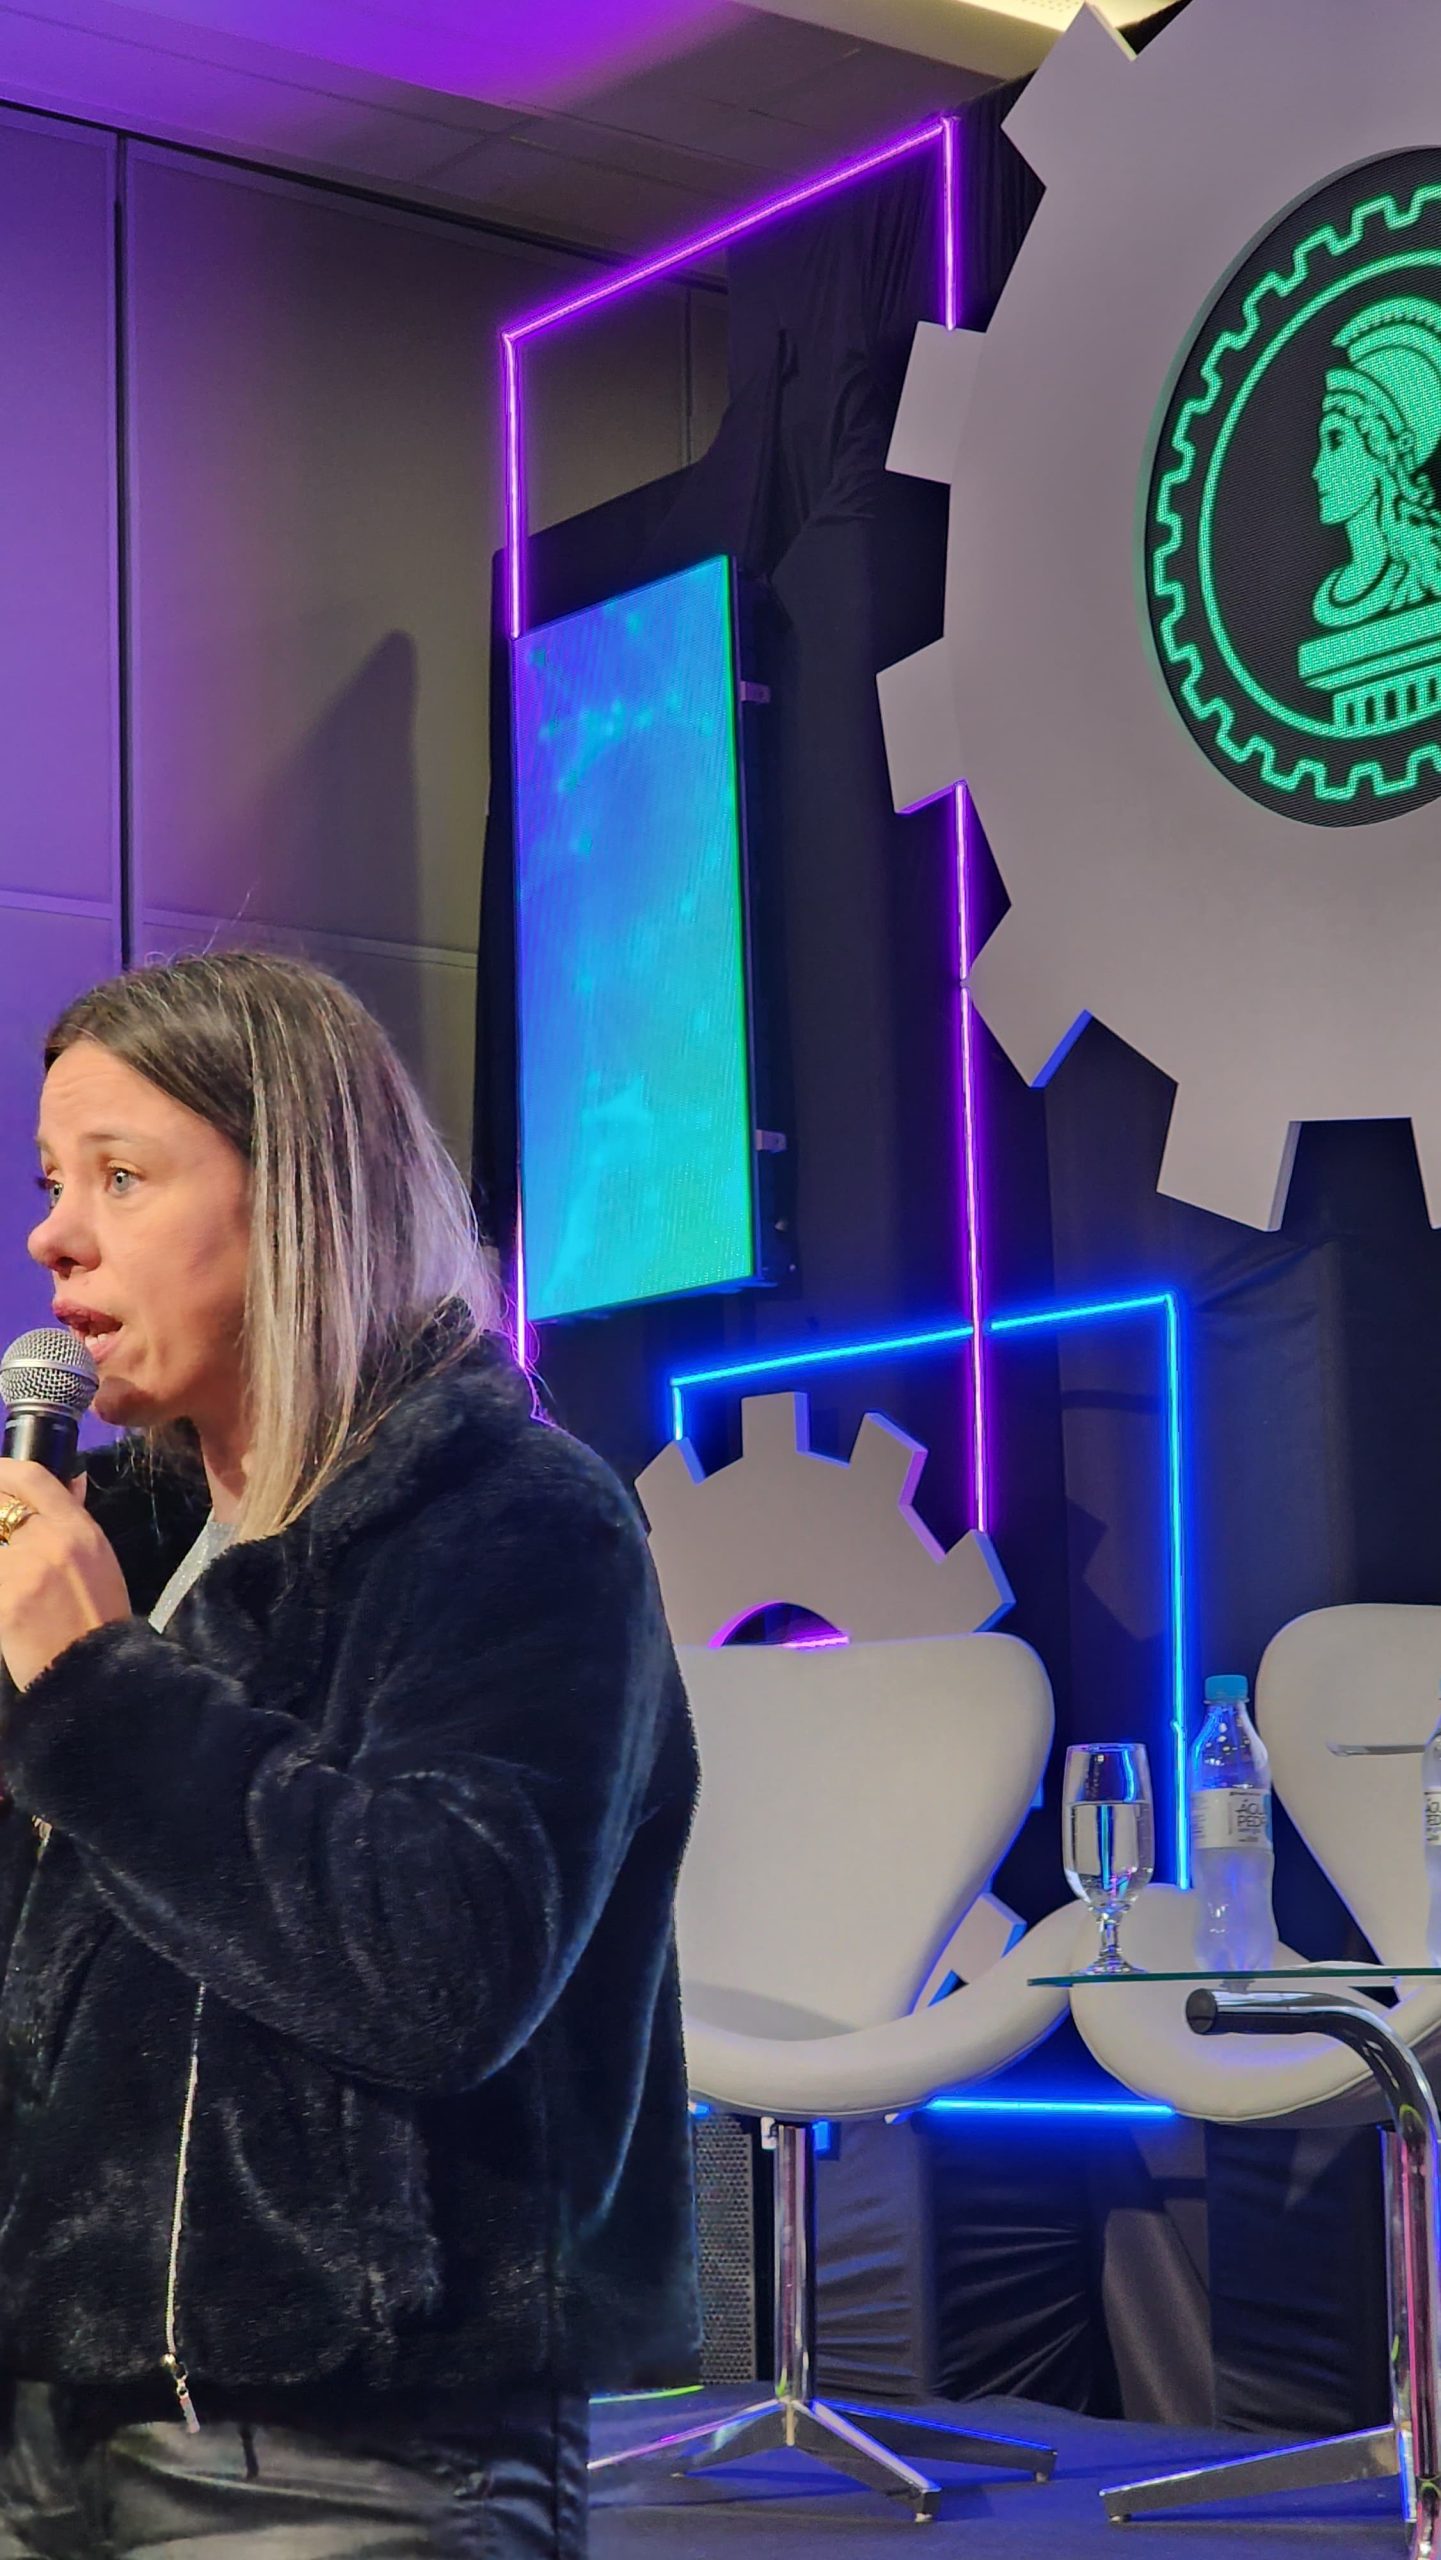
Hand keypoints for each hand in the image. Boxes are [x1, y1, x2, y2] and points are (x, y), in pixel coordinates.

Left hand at [0, 1460, 130, 1691]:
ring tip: (8, 1563)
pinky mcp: (1, 1599)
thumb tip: (69, 1481)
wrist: (91, 1668)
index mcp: (77, 1529)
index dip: (2, 1470)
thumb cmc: (99, 1613)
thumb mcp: (98, 1558)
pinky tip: (5, 1589)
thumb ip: (76, 1517)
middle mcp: (47, 1541)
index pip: (32, 1477)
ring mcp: (18, 1571)